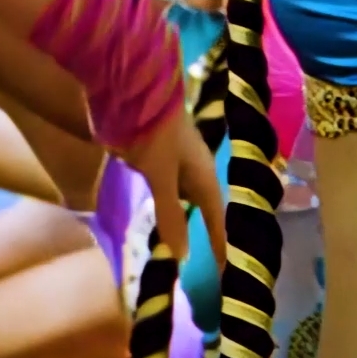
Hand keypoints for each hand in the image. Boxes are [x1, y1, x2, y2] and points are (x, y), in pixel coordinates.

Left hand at [120, 102, 226, 280]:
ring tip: (177, 241)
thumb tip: (182, 256)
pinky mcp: (152, 153)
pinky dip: (161, 200)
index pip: (216, 216)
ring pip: (180, 194)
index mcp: (202, 173)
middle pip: (201, 205)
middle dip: (204, 229)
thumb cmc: (153, 132)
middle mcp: (192, 168)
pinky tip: (155, 209)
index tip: (226, 269)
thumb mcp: (161, 175)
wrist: (130, 88)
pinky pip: (162, 184)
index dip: (221, 242)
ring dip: (178, 214)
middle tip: (204, 258)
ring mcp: (172, 159)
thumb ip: (170, 213)